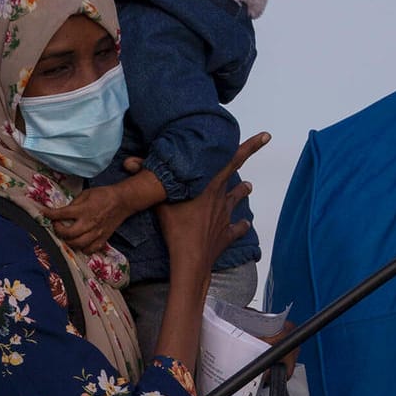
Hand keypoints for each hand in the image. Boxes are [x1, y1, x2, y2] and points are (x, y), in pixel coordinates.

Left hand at [44, 183, 146, 253]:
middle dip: (58, 231)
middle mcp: (89, 223)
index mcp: (84, 210)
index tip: (43, 213)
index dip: (50, 214)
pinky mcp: (103, 238)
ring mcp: (97, 233)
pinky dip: (82, 249)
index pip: (62, 214)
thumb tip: (63, 212)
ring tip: (67, 236)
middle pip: (69, 234)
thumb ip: (74, 204)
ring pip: (78, 244)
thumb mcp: (86, 193)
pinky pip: (90, 250)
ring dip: (68, 241)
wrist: (123, 201)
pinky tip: (80, 243)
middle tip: (57, 226)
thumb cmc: (103, 195)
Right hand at [155, 133, 270, 287]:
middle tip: (246, 163)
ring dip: (242, 192)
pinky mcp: (227, 234)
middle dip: (241, 171)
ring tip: (248, 187)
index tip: (266, 136)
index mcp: (211, 185)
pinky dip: (241, 225)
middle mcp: (222, 198)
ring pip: (237, 200)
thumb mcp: (160, 202)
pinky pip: (237, 228)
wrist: (191, 259)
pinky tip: (245, 224)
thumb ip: (147, 180)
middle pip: (236, 179)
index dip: (251, 146)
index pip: (234, 159)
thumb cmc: (177, 228)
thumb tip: (129, 162)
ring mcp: (226, 217)